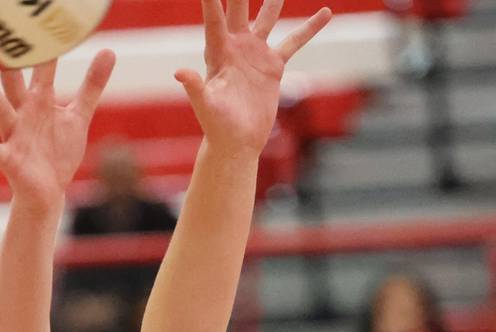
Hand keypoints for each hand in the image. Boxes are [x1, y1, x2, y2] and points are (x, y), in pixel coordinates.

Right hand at [0, 51, 115, 211]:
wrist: (48, 192)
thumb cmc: (58, 152)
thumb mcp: (78, 117)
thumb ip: (91, 85)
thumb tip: (109, 50)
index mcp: (39, 101)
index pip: (41, 68)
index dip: (42, 48)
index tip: (39, 22)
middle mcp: (23, 113)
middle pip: (15, 83)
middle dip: (10, 62)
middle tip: (0, 38)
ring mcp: (15, 135)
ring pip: (0, 110)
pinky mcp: (11, 160)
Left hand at [176, 0, 331, 158]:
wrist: (237, 142)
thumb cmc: (217, 127)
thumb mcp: (205, 106)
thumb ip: (195, 87)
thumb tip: (179, 73)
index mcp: (218, 53)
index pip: (214, 18)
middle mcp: (236, 46)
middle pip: (240, 7)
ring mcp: (255, 53)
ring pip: (267, 16)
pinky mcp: (273, 66)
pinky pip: (294, 42)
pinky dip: (309, 29)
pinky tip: (326, 12)